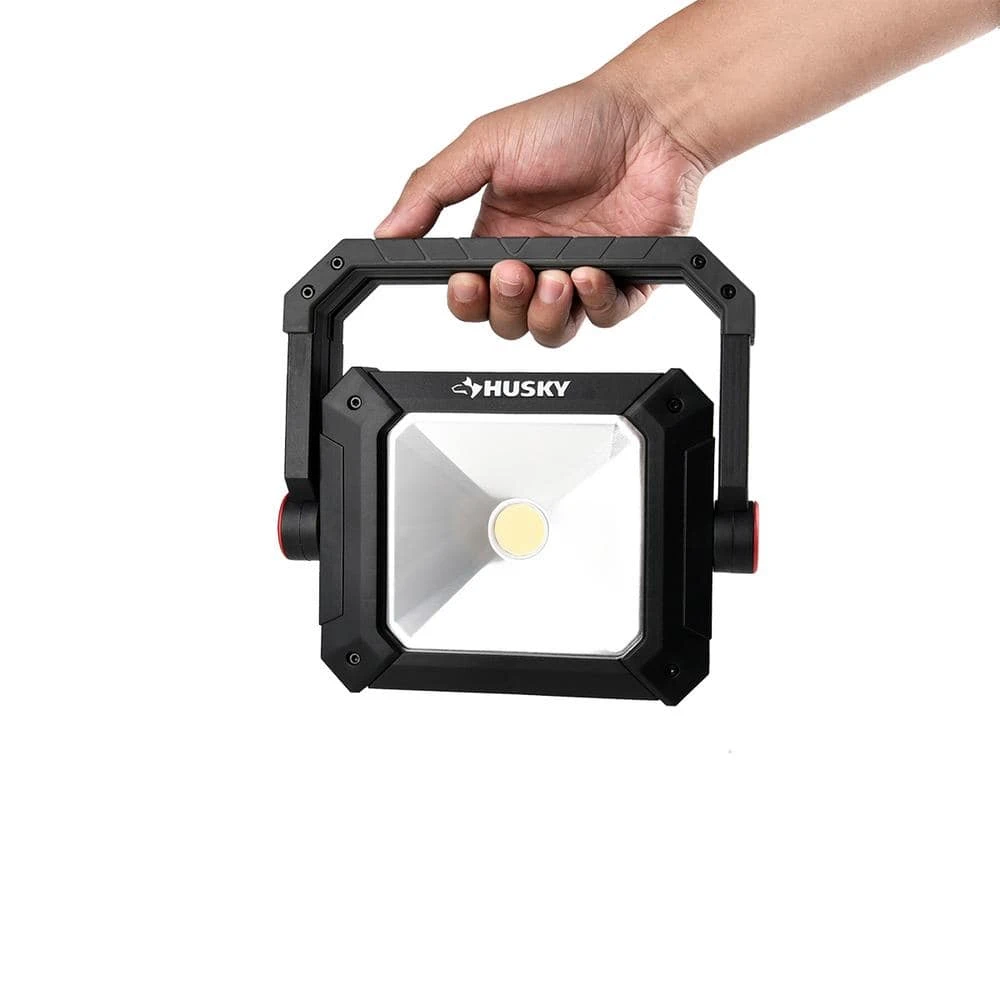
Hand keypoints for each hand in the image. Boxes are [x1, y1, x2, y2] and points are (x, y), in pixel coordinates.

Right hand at [375, 69, 706, 346]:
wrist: (649, 117)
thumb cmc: (572, 122)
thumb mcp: (485, 146)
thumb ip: (431, 190)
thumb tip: (386, 231)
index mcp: (499, 237)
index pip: (470, 294)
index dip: (465, 300)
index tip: (466, 282)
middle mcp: (537, 262)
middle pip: (506, 323)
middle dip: (505, 306)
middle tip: (515, 272)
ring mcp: (579, 275)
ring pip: (551, 332)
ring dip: (546, 314)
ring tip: (556, 277)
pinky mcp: (623, 283)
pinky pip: (603, 319)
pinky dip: (595, 306)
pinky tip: (590, 274)